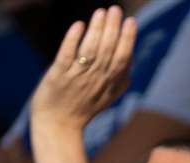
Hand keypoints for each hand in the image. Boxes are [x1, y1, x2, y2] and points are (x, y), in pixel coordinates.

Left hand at [30, 6, 136, 132]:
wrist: (58, 125)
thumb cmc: (83, 108)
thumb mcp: (108, 96)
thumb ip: (121, 79)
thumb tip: (131, 58)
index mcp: (110, 83)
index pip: (123, 57)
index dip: (128, 39)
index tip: (130, 21)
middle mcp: (96, 79)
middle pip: (107, 51)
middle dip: (113, 29)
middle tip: (115, 9)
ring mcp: (77, 77)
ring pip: (90, 51)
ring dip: (96, 31)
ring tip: (100, 12)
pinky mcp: (58, 76)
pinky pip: (67, 56)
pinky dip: (73, 40)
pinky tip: (79, 25)